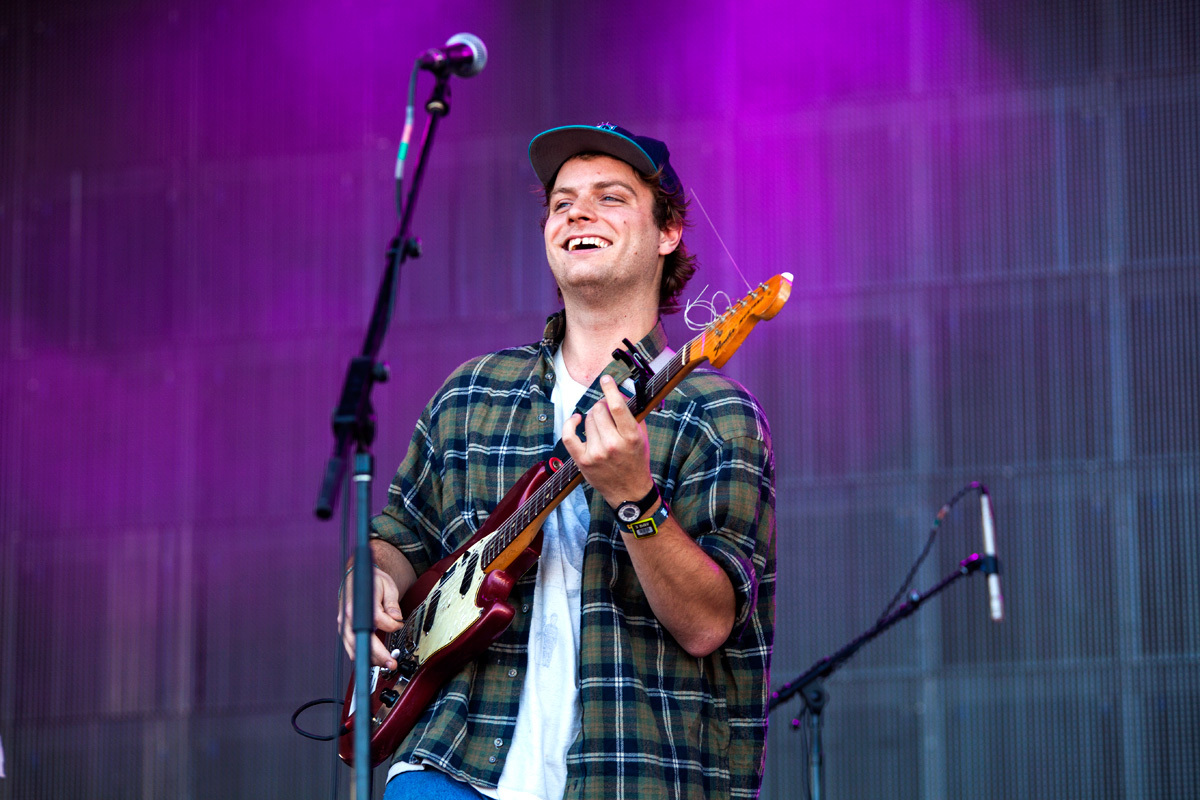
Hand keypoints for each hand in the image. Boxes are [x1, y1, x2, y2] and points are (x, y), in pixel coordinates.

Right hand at [338, 563, 404, 669]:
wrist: (357, 577)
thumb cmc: (371, 582)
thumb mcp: (387, 586)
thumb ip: (392, 603)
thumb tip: (396, 618)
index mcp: (358, 604)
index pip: (377, 620)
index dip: (391, 625)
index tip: (399, 624)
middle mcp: (347, 616)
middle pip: (360, 640)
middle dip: (377, 655)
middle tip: (390, 663)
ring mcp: (343, 624)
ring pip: (353, 648)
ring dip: (369, 659)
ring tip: (385, 663)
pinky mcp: (344, 630)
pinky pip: (351, 646)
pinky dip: (361, 654)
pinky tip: (373, 659)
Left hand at [562, 374, 654, 506]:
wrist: (630, 492)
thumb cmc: (637, 461)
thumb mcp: (642, 437)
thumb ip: (633, 415)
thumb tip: (619, 394)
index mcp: (631, 437)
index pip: (618, 406)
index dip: (610, 389)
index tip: (606, 379)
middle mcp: (613, 444)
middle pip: (599, 410)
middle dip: (602, 406)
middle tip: (606, 411)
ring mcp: (596, 453)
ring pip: (587, 420)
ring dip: (592, 418)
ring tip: (600, 426)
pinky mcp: (583, 461)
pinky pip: (569, 435)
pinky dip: (570, 423)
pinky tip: (576, 419)